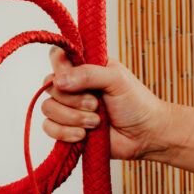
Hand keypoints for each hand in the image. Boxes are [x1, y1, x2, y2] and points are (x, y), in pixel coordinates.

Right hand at [41, 47, 171, 160]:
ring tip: (95, 122)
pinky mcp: (67, 128)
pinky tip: (83, 135)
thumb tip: (59, 80)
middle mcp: (73, 85)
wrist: (145, 135)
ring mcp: (69, 108)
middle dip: (73, 99)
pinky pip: (49, 128)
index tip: (72, 77)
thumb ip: (88, 74)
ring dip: (72, 118)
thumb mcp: (116, 79)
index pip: (57, 57)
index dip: (60, 67)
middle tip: (96, 104)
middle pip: (50, 86)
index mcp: (85, 66)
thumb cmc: (137, 103)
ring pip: (48, 108)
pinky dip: (65, 132)